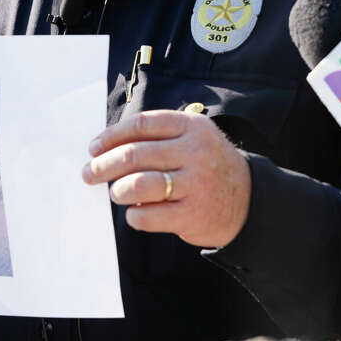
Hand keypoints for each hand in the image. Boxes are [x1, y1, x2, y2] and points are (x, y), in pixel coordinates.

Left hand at [82, 109, 250, 247]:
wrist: (252, 201)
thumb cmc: (205, 166)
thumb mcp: (190, 139)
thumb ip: (154, 137)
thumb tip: (101, 148)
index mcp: (192, 127)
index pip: (141, 124)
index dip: (111, 136)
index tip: (93, 148)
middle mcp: (195, 153)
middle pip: (134, 155)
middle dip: (103, 165)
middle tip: (89, 174)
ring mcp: (197, 184)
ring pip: (139, 184)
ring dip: (118, 190)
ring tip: (116, 193)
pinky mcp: (195, 215)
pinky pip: (149, 215)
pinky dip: (134, 215)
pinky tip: (135, 213)